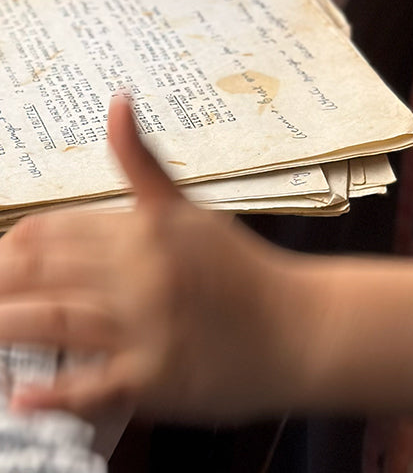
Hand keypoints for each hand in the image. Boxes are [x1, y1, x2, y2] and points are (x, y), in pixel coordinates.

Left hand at [0, 95, 312, 422]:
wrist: (300, 326)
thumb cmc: (242, 269)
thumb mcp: (190, 208)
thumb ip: (142, 162)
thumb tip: (116, 101)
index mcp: (147, 227)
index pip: (55, 230)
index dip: (14, 245)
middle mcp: (143, 271)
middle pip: (46, 272)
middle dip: (0, 282)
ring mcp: (148, 325)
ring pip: (56, 320)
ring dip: (9, 326)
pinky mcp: (156, 377)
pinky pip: (94, 386)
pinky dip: (54, 393)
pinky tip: (23, 394)